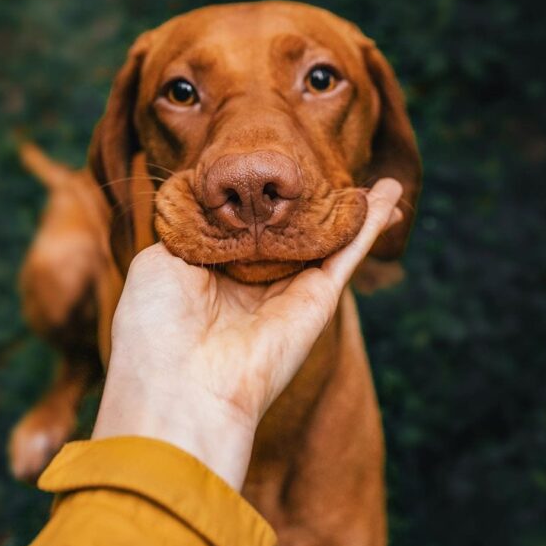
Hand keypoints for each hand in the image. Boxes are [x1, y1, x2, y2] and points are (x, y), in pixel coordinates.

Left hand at [93, 178, 402, 487]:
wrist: (181, 384)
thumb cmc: (155, 322)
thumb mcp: (158, 258)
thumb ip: (191, 224)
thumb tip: (211, 194)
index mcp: (210, 269)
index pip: (244, 221)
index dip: (259, 191)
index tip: (271, 161)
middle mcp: (251, 279)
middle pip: (291, 229)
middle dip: (312, 202)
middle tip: (333, 169)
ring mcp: (288, 290)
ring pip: (327, 238)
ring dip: (355, 209)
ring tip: (385, 181)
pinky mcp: (317, 300)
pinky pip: (347, 252)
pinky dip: (369, 223)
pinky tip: (389, 196)